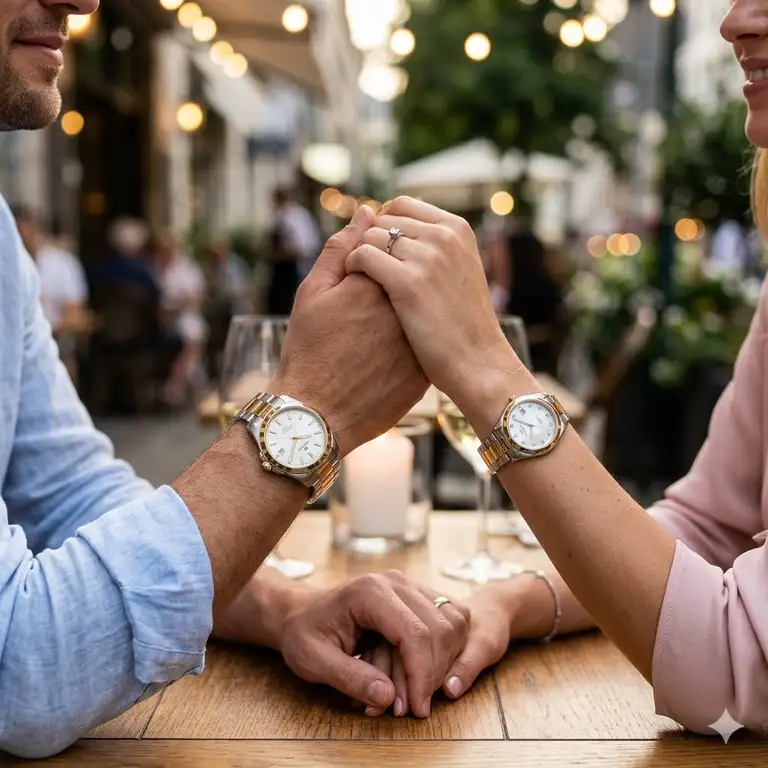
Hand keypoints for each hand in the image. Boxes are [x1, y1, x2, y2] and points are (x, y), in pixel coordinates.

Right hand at [274, 205, 427, 454]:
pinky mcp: (424, 373)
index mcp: (377, 285)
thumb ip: (342, 247)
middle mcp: (405, 311)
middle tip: (362, 315)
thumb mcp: (313, 293)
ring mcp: (418, 344)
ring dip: (404, 315)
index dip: (376, 262)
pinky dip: (409, 344)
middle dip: (392, 287)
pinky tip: (382, 358)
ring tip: (370, 337)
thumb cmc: (308, 352)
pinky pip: (423, 346)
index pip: (393, 251)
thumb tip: (367, 210)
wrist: (317, 416)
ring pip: (420, 314)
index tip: (360, 281)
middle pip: (410, 282)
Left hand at [278, 570, 468, 717]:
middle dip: (432, 673)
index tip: (417, 709)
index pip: (414, 633)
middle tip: (412, 707)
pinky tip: (420, 673)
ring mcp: (409, 586)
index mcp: (370, 592)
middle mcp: (396, 582)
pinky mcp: (416, 595)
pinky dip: (443, 651)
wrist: (301, 612)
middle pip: (439, 629)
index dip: (422, 674)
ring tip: (412, 691)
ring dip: (441, 662)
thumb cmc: (304, 634)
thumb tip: (387, 698)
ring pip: (451, 623)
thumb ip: (349, 678)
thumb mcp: (314, 661)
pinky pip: (448, 621)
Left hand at [345, 197, 521, 413]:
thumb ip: (437, 247)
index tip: (378, 251)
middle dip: (370, 241)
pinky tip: (355, 288)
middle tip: (366, 271)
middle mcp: (443, 236)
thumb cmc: (465, 326)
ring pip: (370, 237)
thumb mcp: (461, 272)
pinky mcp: (408, 282)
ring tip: (360, 281)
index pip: (402, 205)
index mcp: (457, 229)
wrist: (478, 363)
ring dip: (359, 256)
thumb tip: (401, 228)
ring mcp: (427, 257)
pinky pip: (363, 256)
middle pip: (383, 219)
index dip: (383, 225)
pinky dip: (352, 268)